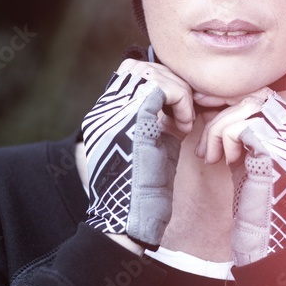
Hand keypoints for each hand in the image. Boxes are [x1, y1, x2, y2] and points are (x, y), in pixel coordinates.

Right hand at [81, 60, 193, 248]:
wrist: (128, 218)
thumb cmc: (140, 191)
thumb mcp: (145, 147)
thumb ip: (152, 121)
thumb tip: (176, 101)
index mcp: (102, 115)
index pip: (128, 75)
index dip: (157, 86)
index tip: (174, 111)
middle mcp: (104, 108)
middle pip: (140, 67)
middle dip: (169, 84)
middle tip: (183, 114)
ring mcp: (116, 110)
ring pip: (154, 73)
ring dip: (179, 95)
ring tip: (183, 123)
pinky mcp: (135, 117)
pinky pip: (167, 88)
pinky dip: (183, 103)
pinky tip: (183, 127)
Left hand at [195, 91, 285, 264]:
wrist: (268, 245)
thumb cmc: (258, 208)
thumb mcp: (255, 162)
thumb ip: (249, 135)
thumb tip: (227, 108)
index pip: (266, 99)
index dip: (234, 107)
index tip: (212, 126)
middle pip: (256, 99)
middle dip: (223, 117)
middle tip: (208, 146)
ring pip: (246, 109)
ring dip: (219, 130)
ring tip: (213, 156)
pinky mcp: (278, 153)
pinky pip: (241, 127)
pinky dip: (225, 141)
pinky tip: (225, 163)